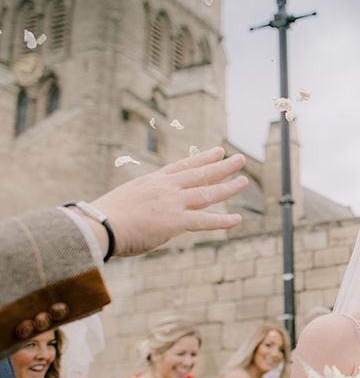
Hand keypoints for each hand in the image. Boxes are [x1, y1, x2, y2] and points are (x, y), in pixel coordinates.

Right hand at [91, 147, 246, 256]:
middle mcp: (166, 188)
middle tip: (239, 159)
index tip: (217, 151)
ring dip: (228, 187)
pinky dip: (222, 221)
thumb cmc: (106, 219)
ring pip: (207, 193)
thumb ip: (147, 204)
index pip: (183, 166)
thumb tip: (156, 214)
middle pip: (200, 174)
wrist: (97, 226)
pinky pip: (204, 221)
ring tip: (244, 181)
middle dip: (222, 166)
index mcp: (153, 181)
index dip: (202, 158)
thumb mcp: (129, 201)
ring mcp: (171, 203)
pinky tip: (237, 219)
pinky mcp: (174, 221)